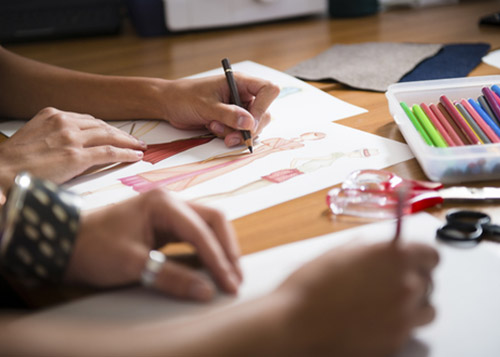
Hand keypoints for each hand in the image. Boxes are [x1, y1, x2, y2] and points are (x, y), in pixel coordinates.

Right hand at [0, 107, 144, 188]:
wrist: (1, 172)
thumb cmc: (15, 161)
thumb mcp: (34, 136)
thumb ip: (54, 134)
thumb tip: (71, 144)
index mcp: (53, 115)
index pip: (89, 120)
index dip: (106, 128)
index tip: (116, 134)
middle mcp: (64, 122)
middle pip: (102, 126)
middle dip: (121, 134)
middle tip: (135, 140)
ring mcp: (71, 138)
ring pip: (109, 137)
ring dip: (128, 142)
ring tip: (139, 148)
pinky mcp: (76, 156)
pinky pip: (109, 152)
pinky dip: (126, 153)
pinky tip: (135, 156)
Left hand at [65, 189, 241, 300]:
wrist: (68, 244)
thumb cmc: (94, 247)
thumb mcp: (132, 264)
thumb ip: (171, 277)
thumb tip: (205, 292)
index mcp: (163, 204)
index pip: (202, 230)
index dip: (219, 258)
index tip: (229, 284)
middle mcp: (171, 202)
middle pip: (214, 220)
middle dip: (228, 249)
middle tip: (236, 278)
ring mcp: (169, 212)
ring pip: (208, 225)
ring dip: (222, 248)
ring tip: (230, 274)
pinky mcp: (166, 224)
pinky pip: (196, 233)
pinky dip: (208, 249)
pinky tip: (214, 265)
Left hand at [161, 74, 279, 146]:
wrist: (169, 104)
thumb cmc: (184, 97)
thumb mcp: (206, 105)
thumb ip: (228, 114)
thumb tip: (250, 123)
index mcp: (240, 83)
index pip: (267, 90)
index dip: (264, 107)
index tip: (250, 122)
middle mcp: (242, 95)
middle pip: (264, 113)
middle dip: (249, 128)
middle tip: (232, 136)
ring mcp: (238, 109)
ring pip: (252, 127)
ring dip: (235, 133)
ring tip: (214, 127)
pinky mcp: (231, 121)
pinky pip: (240, 133)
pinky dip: (229, 136)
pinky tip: (213, 129)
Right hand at [276, 241, 438, 355]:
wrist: (297, 326)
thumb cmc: (309, 288)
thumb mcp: (338, 254)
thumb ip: (368, 250)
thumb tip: (378, 252)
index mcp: (392, 256)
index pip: (431, 255)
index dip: (421, 258)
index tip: (414, 261)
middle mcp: (405, 284)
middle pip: (430, 282)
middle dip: (412, 280)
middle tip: (388, 284)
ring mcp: (404, 316)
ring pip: (427, 309)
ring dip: (412, 305)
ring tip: (387, 304)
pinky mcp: (397, 341)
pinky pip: (409, 331)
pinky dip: (398, 326)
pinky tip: (374, 321)